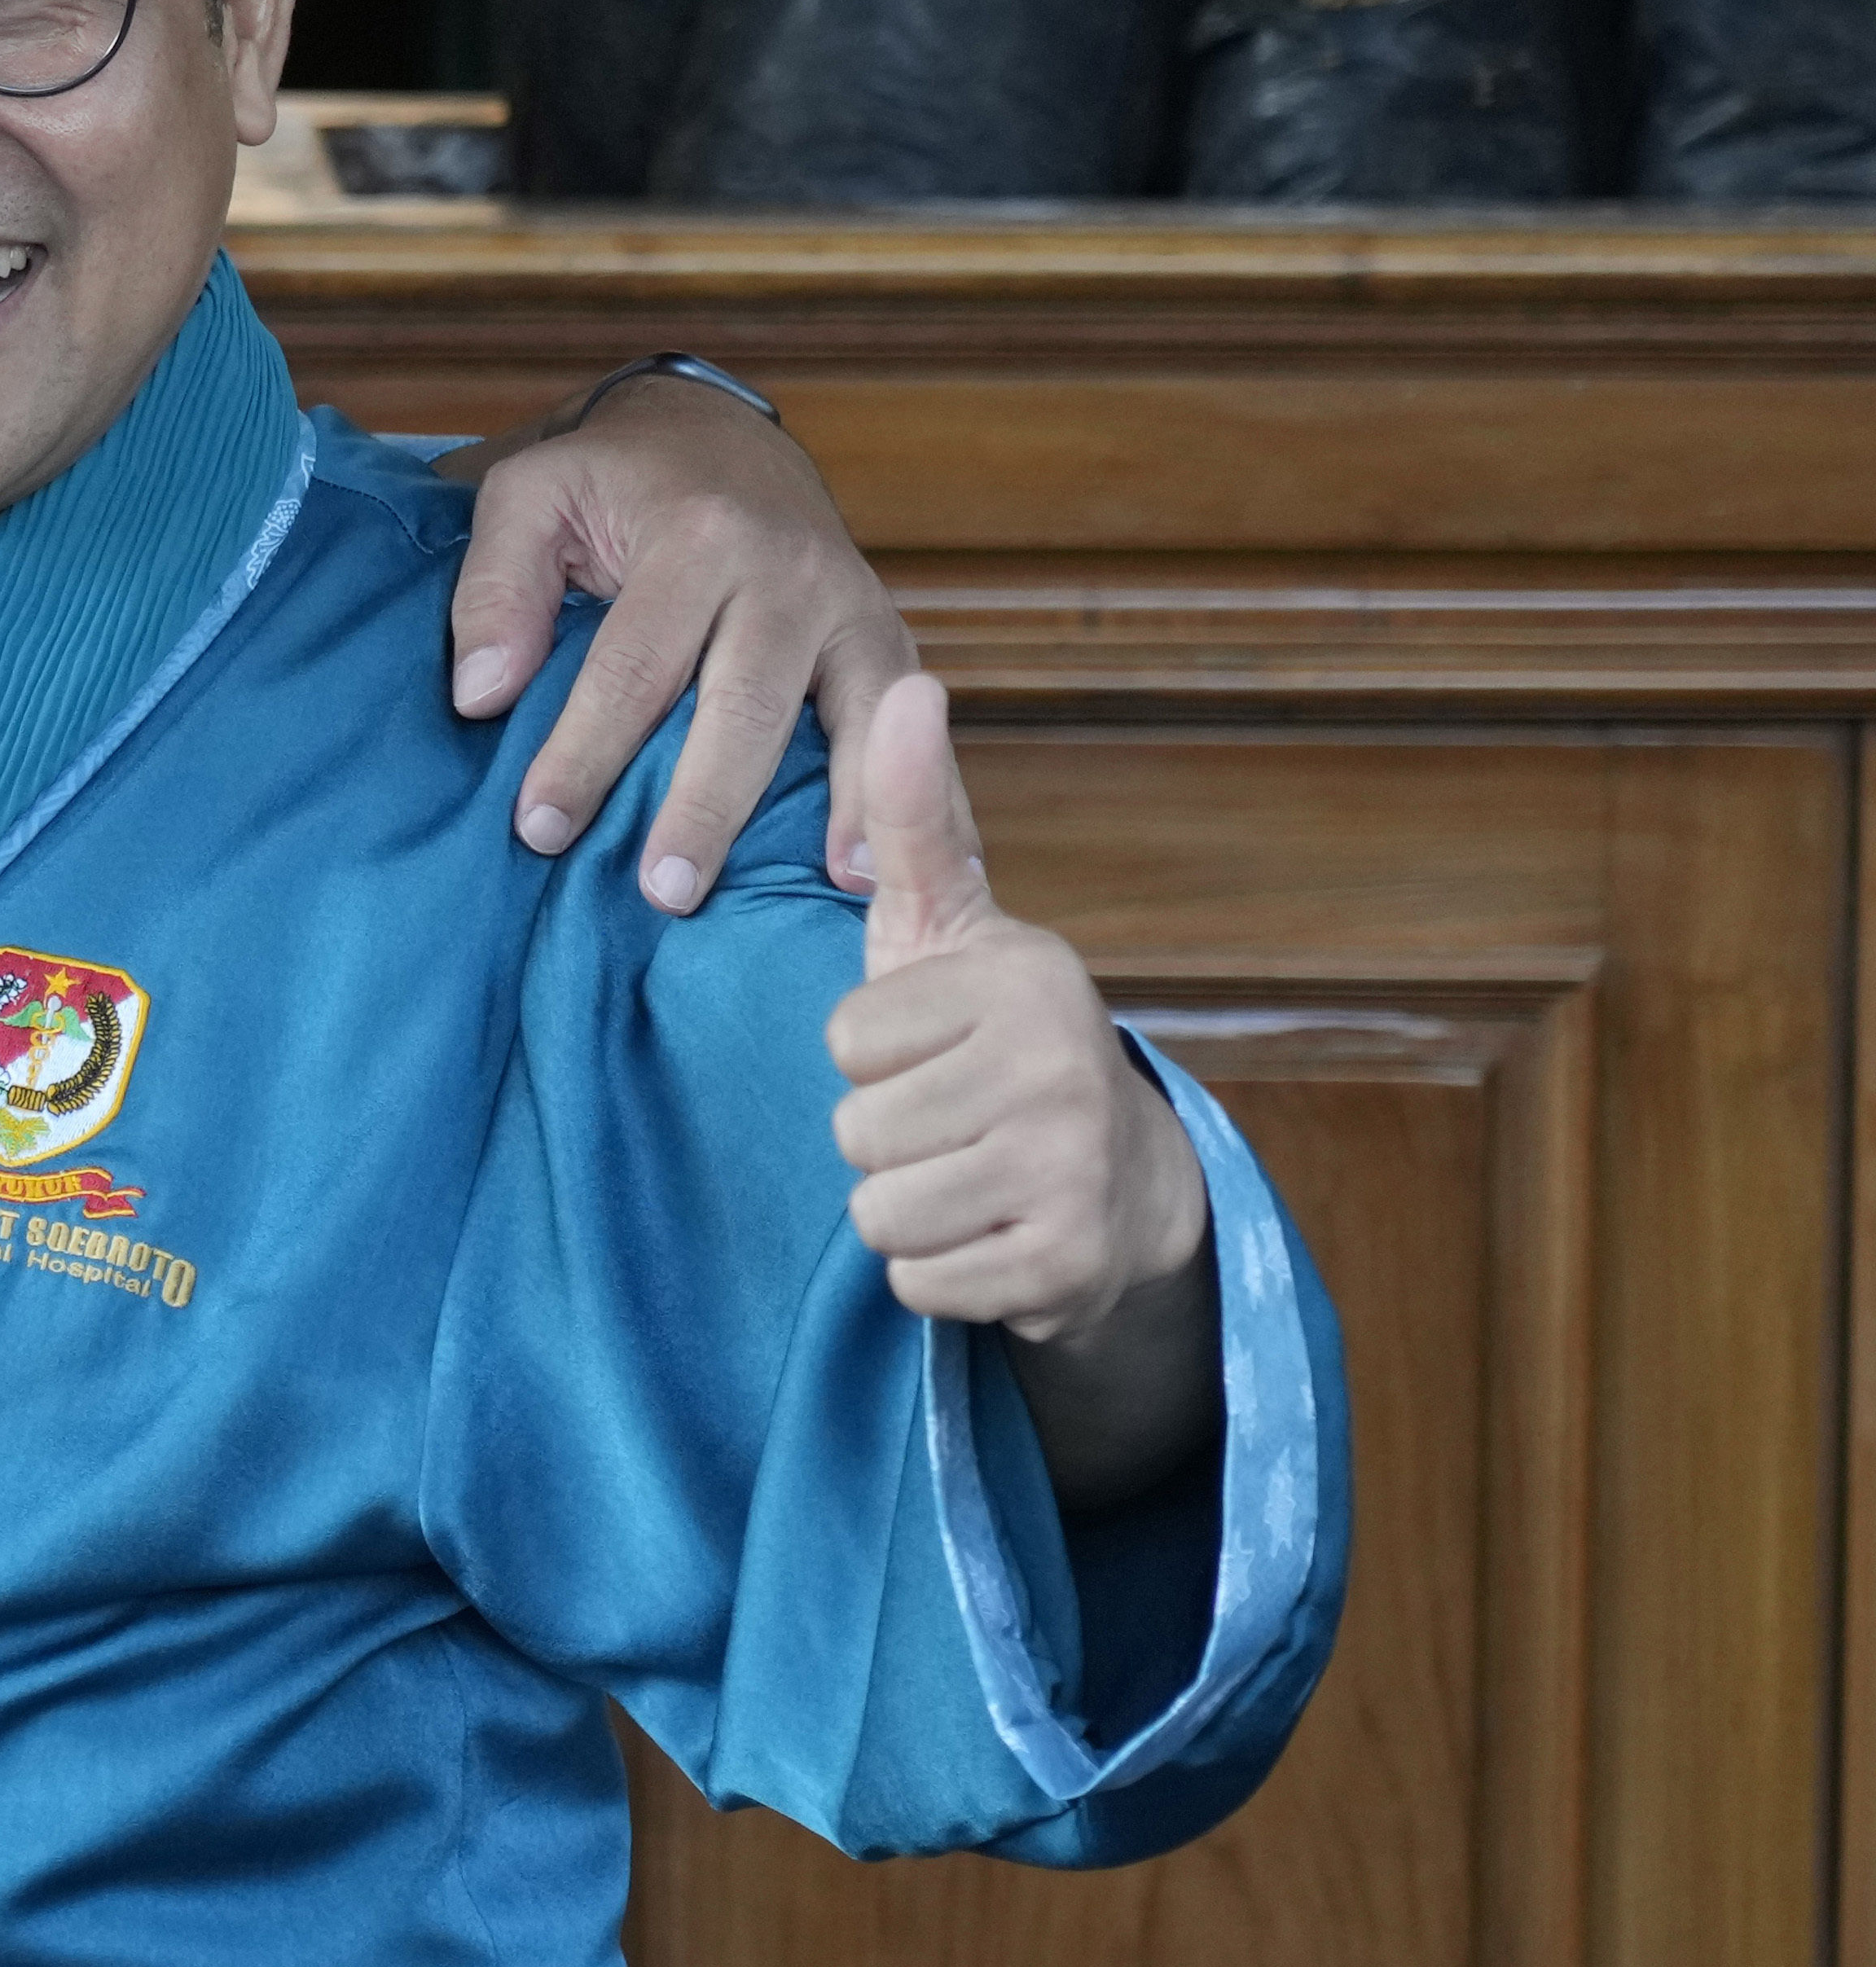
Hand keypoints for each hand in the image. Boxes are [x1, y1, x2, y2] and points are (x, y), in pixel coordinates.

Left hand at [444, 367, 916, 912]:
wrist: (719, 433)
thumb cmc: (610, 478)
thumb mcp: (529, 495)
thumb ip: (494, 589)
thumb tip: (481, 697)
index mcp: (698, 535)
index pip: (633, 664)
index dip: (584, 751)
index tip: (540, 829)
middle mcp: (789, 572)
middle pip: (746, 704)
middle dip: (705, 805)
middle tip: (663, 892)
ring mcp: (852, 607)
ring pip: (852, 719)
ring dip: (846, 811)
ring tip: (839, 891)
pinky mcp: (886, 640)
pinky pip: (909, 727)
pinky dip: (925, 796)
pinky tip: (913, 864)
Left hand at [825, 678, 1218, 1505]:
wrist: (1120, 1187)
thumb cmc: (997, 1043)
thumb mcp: (948, 925)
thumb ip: (908, 815)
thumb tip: (909, 683)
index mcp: (1026, 979)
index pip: (846, 1038)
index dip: (872, 1054)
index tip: (936, 1048)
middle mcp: (1061, 1068)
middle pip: (856, 1131)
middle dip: (885, 1138)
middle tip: (952, 1123)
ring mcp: (1070, 1172)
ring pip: (878, 1213)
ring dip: (905, 1209)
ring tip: (967, 1177)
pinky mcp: (1065, 1267)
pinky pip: (917, 1283)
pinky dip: (938, 1276)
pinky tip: (991, 1238)